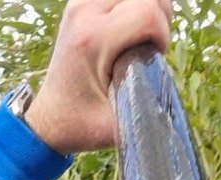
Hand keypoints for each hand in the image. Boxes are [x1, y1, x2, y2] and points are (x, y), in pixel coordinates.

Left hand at [24, 0, 171, 154]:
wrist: (50, 117)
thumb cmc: (82, 124)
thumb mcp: (119, 125)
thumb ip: (147, 107)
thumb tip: (169, 93)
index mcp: (94, 40)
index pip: (148, 12)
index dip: (162, 34)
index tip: (155, 58)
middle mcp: (85, 12)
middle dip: (158, 17)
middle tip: (150, 47)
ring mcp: (80, 2)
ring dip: (146, 8)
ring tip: (141, 35)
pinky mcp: (80, 1)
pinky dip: (131, 6)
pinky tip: (129, 26)